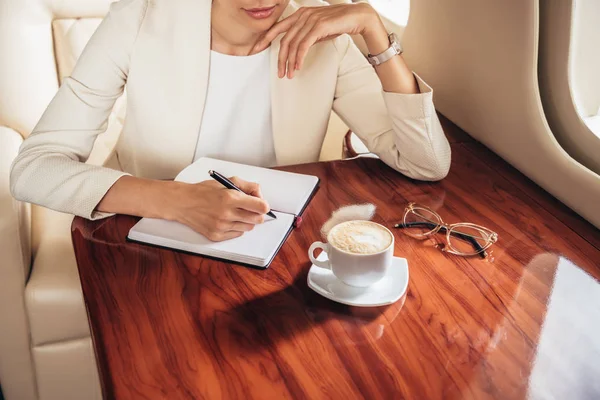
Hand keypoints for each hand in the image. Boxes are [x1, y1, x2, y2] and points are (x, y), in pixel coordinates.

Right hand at [170, 177, 269, 240]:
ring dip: (246, 221)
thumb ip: (247, 186)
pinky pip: (237, 234)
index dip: (264, 205)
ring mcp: (221, 226)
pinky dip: (236, 228)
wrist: (182, 203)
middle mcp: (226, 213)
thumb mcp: (226, 182)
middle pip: (257, 219)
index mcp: (230, 197)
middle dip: (256, 213)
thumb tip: (260, 195)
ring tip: (236, 213)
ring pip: (248, 228)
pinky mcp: (216, 236)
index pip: (260, 206)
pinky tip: (228, 220)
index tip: (262, 205)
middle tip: (250, 209)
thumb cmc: (203, 191)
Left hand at [252, 3, 379, 78]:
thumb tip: (298, 49)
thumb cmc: (339, 23)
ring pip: (293, 45)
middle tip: (278, 73)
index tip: (256, 50)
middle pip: (284, 40)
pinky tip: (297, 67)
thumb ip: (306, 36)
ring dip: (290, 62)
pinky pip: (303, 46)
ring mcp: (310, 20)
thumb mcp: (318, 30)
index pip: (277, 27)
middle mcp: (303, 15)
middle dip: (279, 58)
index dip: (265, 39)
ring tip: (289, 75)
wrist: (357, 17)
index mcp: (300, 14)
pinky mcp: (318, 27)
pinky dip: (298, 58)